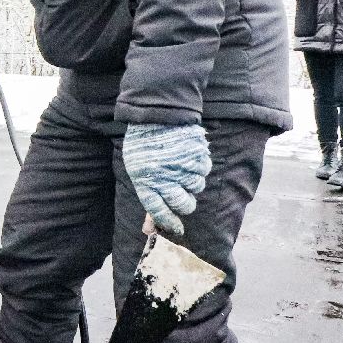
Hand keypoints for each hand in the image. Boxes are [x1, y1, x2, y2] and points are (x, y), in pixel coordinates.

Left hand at [121, 124, 210, 238]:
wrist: (156, 113)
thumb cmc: (144, 144)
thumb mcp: (137, 170)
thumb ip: (148, 196)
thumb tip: (149, 229)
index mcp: (145, 181)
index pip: (158, 211)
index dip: (168, 222)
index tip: (177, 228)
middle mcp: (164, 176)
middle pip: (183, 204)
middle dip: (185, 203)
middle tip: (184, 196)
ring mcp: (182, 165)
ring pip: (196, 187)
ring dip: (192, 181)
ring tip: (182, 167)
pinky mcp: (196, 153)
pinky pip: (204, 170)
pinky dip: (200, 166)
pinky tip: (190, 156)